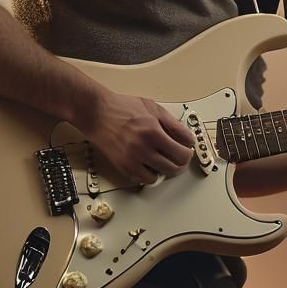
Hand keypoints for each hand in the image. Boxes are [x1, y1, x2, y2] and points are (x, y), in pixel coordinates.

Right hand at [77, 89, 194, 185]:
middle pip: (177, 164)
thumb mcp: (153, 108)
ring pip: (162, 175)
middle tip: (180, 155)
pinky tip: (151, 166)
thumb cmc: (121, 107)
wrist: (96, 112)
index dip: (189, 147)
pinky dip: (151, 175)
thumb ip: (172, 124)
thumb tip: (186, 137)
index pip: (184, 148)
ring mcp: (133, 159)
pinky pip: (144, 180)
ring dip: (168, 169)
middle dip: (182, 160)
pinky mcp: (123, 166)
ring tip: (166, 161)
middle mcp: (144, 147)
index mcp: (154, 132)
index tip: (188, 146)